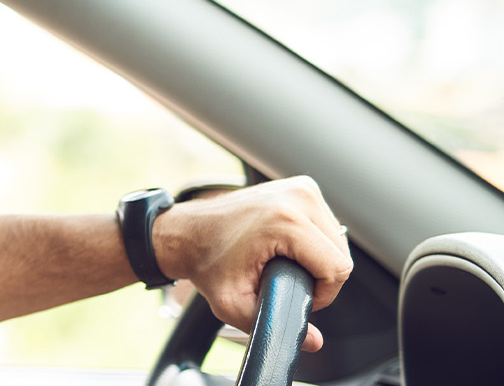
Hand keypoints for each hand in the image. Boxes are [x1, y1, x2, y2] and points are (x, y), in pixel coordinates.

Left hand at [151, 176, 352, 351]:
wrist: (187, 233)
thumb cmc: (205, 263)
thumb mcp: (232, 303)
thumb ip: (273, 325)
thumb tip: (314, 342)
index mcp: (285, 221)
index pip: (338, 269)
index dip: (323, 294)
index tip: (297, 297)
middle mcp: (297, 197)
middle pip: (341, 254)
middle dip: (320, 277)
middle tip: (285, 282)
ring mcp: (300, 187)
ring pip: (337, 240)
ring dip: (319, 259)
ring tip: (284, 265)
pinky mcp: (301, 186)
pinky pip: (326, 224)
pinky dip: (314, 242)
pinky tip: (288, 249)